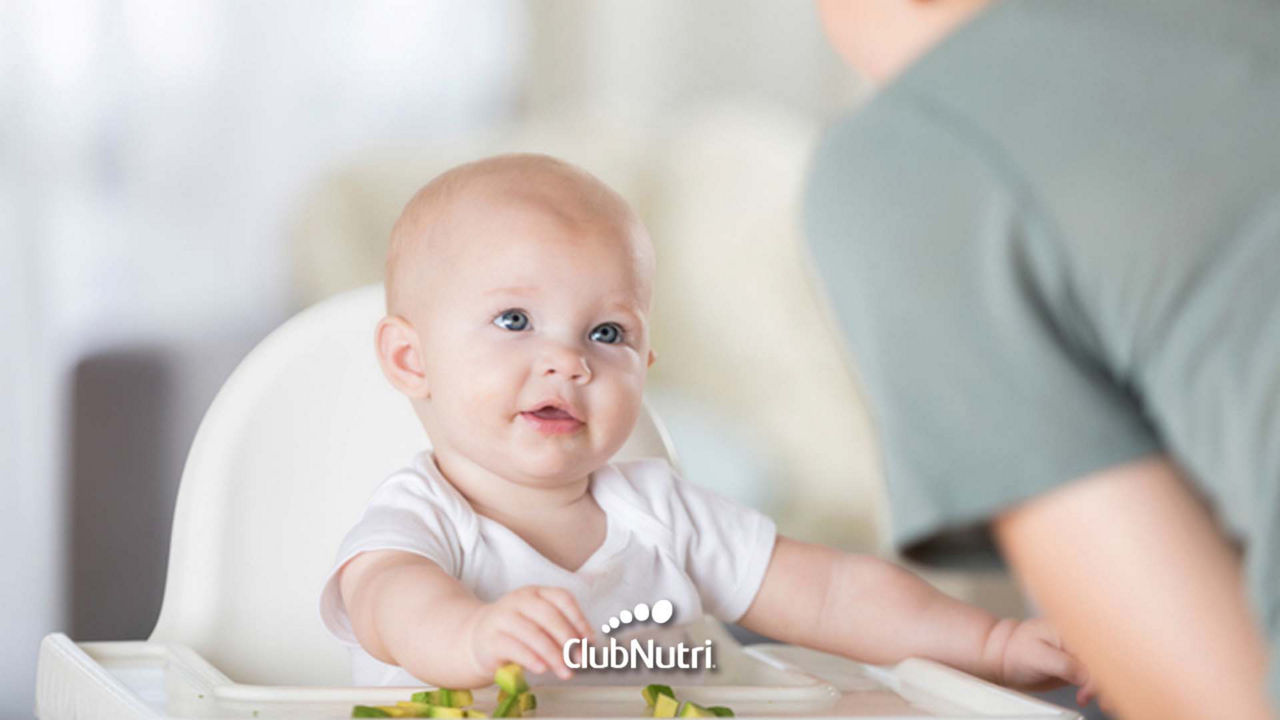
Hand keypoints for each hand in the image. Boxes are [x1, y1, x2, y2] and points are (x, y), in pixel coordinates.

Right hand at [461, 586, 591, 680]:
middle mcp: (519, 600)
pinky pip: (514, 647)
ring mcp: (502, 617)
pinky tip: (542, 669)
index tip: (590, 641)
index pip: (562, 598)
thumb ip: (560, 632)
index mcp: (536, 593)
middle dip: (569, 640)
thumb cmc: (517, 634)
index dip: (579, 619)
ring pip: (533, 633)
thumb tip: (588, 647)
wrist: (475, 640)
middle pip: (549, 616)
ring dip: (554, 655)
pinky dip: (531, 658)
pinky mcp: (490, 638)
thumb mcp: (539, 625)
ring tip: (566, 672)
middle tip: (580, 661)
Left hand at [993, 618, 1099, 706]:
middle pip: (1104, 661)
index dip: (1099, 673)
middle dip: (1108, 682)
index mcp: (1071, 631)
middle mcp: (1077, 640)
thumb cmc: (1016, 651)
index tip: (1091, 690)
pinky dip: (1096, 688)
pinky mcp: (1077, 665)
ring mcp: (1078, 653)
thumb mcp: (1037, 656)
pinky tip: (1087, 697)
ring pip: (1102, 670)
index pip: (1095, 653)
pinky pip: (1094, 676)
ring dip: (1104, 687)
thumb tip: (1085, 675)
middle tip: (1104, 702)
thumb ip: (1063, 665)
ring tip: (1096, 702)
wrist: (1005, 657)